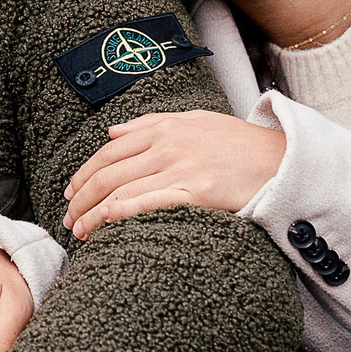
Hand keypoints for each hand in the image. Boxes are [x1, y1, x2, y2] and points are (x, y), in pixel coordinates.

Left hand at [63, 110, 286, 239]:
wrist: (283, 161)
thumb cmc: (240, 144)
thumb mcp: (196, 120)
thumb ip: (151, 123)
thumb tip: (113, 131)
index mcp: (165, 126)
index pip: (108, 152)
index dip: (83, 174)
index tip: (70, 192)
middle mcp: (167, 144)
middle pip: (108, 173)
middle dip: (80, 198)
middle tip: (67, 218)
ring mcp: (180, 167)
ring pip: (120, 191)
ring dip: (92, 213)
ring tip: (78, 231)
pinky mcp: (195, 191)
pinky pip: (146, 203)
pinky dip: (118, 213)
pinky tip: (102, 224)